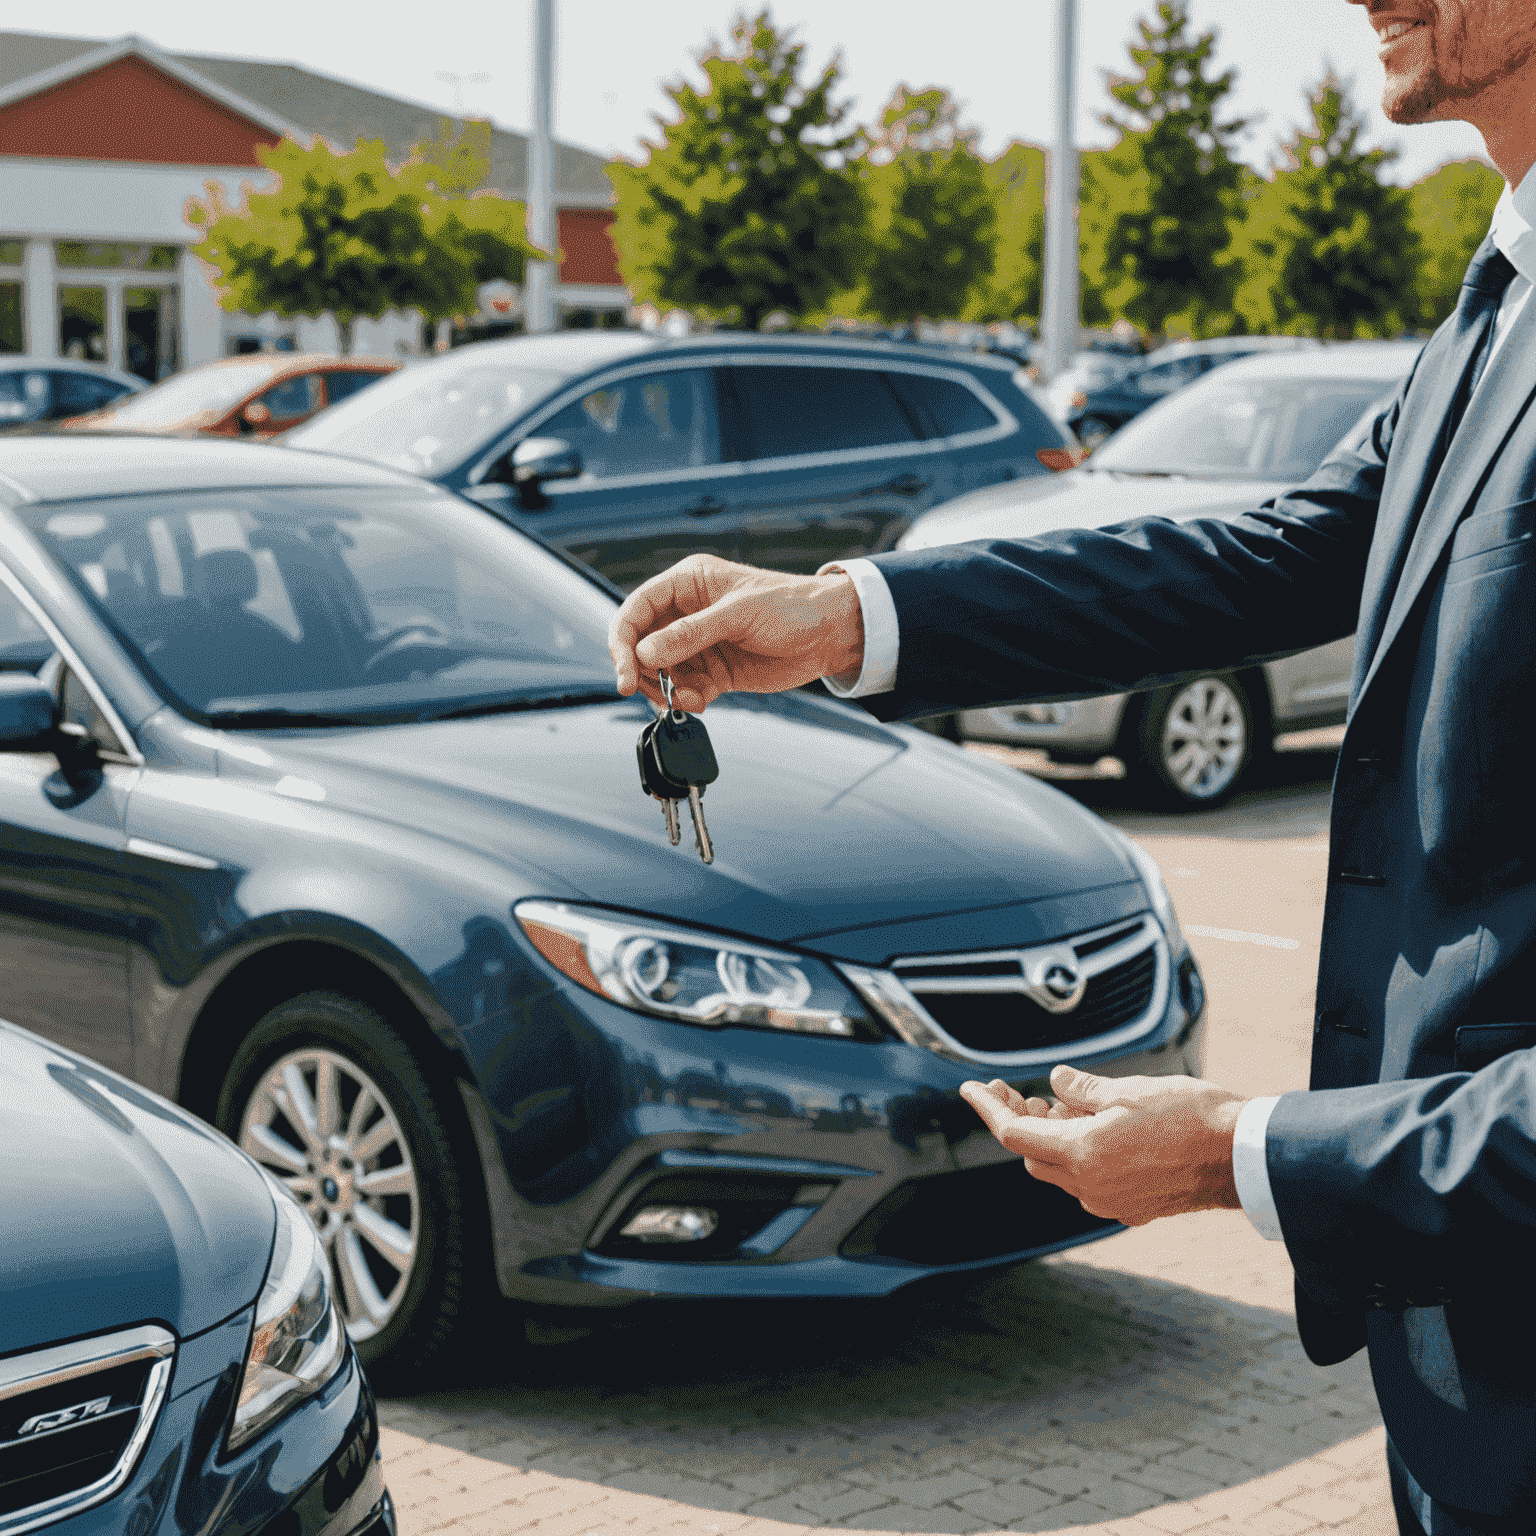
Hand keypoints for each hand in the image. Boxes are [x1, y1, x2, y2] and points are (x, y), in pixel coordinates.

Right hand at [608, 554, 864, 712]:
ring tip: (687, 698)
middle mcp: (688, 613)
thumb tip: (645, 653)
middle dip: (642, 671)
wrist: (830, 634)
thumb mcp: (738, 615)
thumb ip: (690, 634)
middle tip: (651, 691)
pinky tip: (701, 702)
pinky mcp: (715, 671)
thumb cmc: (791, 606)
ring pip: (660, 672)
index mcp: (688, 584)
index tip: (625, 671)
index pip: (637, 610)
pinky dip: (686, 700)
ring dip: (665, 690)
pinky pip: (685, 689)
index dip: (622, 640)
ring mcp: (700, 644)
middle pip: (641, 645)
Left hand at [958, 1065, 1246, 1225]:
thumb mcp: (1127, 1089)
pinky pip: (1089, 1182)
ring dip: (1052, 1138)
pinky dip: (1079, 1154)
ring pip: (1060, 1171)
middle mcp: (1090, 1187)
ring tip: (1061, 1103)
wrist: (1242, 1157)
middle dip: (1022, 1121)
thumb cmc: (1190, 1117)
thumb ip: (1081, 1088)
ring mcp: (1111, 1202)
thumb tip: (1055, 1082)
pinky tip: (1093, 1127)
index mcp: (1082, 1155)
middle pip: (1033, 1156)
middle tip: (1022, 1090)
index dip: (989, 1108)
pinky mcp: (1133, 1207)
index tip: (972, 1088)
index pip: (1014, 1134)